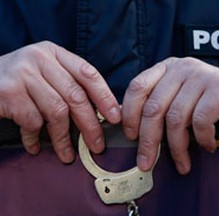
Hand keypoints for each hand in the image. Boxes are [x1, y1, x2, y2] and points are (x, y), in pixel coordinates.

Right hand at [0, 41, 120, 161]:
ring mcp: (22, 73)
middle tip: (97, 145)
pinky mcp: (8, 91)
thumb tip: (101, 113)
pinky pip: (32, 122)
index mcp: (55, 53)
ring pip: (57, 111)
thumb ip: (69, 85)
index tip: (115, 118)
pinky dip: (36, 139)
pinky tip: (35, 146)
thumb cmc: (20, 82)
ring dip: (64, 138)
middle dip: (90, 125)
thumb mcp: (45, 74)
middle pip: (76, 96)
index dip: (105, 97)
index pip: (88, 73)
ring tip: (67, 154)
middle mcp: (40, 58)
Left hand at [122, 57, 218, 174]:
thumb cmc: (205, 100)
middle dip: (148, 141)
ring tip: (182, 162)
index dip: (130, 115)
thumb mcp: (178, 98)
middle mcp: (180, 69)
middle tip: (147, 163)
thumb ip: (159, 108)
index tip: (131, 137)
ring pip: (176, 118)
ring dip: (176, 147)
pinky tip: (207, 145)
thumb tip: (137, 136)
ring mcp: (201, 75)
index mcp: (165, 69)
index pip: (137, 88)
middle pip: (154, 108)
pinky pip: (201, 120)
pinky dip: (201, 138)